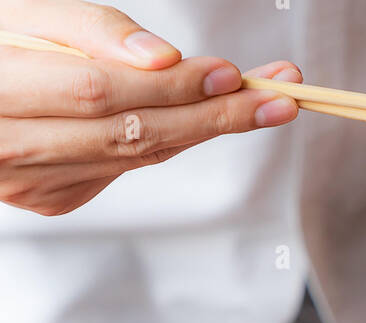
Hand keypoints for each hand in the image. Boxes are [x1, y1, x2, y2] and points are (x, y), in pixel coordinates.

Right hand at [0, 1, 300, 215]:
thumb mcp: (21, 12)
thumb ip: (88, 29)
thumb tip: (162, 59)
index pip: (100, 93)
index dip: (168, 86)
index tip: (230, 71)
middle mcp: (13, 152)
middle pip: (129, 135)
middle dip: (210, 116)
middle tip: (277, 97)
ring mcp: (34, 186)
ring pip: (134, 156)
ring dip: (203, 130)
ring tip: (260, 104)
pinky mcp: (53, 199)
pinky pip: (120, 166)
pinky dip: (162, 140)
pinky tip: (197, 117)